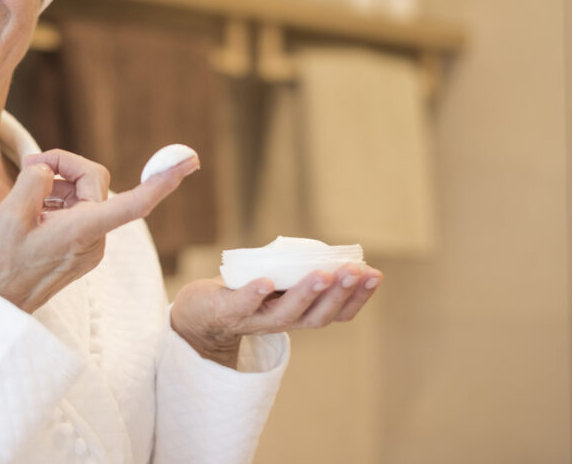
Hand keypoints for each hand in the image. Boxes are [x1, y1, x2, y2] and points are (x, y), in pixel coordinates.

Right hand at [0, 149, 199, 312]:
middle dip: (65, 168)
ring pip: (84, 195)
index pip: (136, 203)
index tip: (188, 162)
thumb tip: (50, 170)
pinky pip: (78, 212)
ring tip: (25, 199)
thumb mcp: (9, 214)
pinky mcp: (81, 250)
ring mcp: (90, 246)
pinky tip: (33, 211)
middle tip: (31, 166)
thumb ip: (35, 181)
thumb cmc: (0, 263)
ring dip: (57, 186)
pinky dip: (57, 202)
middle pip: (94, 183)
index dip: (163, 180)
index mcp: (84, 231)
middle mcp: (94, 239)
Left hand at [170, 263, 382, 367]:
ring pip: (287, 314)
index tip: (375, 274)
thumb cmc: (241, 290)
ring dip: (308, 293)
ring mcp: (254, 319)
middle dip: (341, 293)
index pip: (336, 312)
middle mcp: (281, 322)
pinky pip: (242, 306)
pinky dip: (255, 294)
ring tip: (325, 273)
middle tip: (357, 271)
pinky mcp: (226, 312)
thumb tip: (328, 250)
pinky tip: (266, 281)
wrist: (196, 314)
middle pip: (318, 316)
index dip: (357, 297)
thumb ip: (298, 269)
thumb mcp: (277, 279)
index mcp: (298, 314)